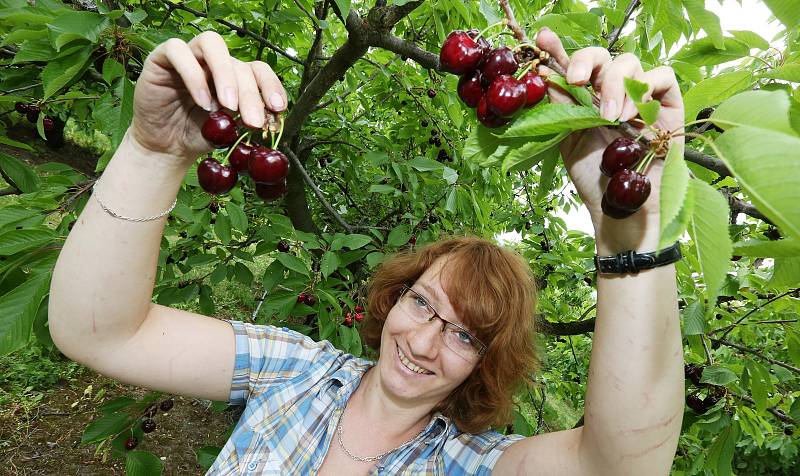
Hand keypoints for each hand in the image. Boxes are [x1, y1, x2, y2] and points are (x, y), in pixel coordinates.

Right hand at [129, 31, 286, 162]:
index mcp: (235, 77)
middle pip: (239, 64)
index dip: (271, 85)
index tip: (278, 108)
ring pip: (212, 43)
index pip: (258, 69)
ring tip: (229, 106)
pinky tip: (203, 102)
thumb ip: (247, 121)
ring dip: (225, 74)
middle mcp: (214, 63)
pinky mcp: (162, 59)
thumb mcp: (230, 132)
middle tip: (253, 121)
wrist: (166, 148)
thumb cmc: (199, 136)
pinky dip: (193, 75)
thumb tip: (271, 119)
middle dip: (250, 93)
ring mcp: (190, 56)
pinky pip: (178, 51)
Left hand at [534, 29, 684, 247]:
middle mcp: (610, 91)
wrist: (620, 204)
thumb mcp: (568, 139)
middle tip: (578, 82)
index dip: (557, 48)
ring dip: (615, 85)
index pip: (570, 65)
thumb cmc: (594, 176)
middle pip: (601, 55)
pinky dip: (645, 89)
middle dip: (586, 61)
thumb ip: (560, 107)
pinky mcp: (667, 103)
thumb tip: (544, 74)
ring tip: (610, 118)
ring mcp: (639, 95)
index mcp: (583, 97)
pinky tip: (632, 115)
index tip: (542, 38)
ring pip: (629, 62)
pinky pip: (661, 76)